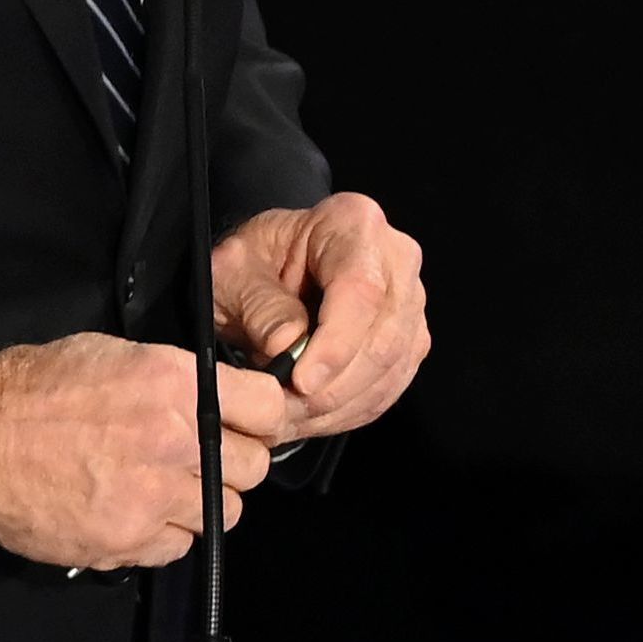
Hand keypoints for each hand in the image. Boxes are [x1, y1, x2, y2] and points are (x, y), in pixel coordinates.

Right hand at [0, 333, 282, 570]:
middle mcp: (176, 439)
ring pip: (224, 513)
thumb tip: (215, 395)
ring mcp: (154, 495)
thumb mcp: (111, 353)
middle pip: (254, 467)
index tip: (247, 423)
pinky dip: (163, 535)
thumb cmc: (31, 390)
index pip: (270, 407)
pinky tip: (134, 513)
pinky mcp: (128, 539)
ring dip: (201, 504)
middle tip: (198, 460)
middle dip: (232, 464)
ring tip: (162, 488)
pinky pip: (179, 547)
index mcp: (175, 384)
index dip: (260, 418)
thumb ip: (173, 378)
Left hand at [209, 190, 429, 440]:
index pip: (361, 290)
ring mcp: (409, 300)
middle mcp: (396, 258)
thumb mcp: (233, 274)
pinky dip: (352, 409)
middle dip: (335, 385)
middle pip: (384, 336)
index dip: (335, 344)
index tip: (299, 381)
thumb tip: (287, 346)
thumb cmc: (252, 264)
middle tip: (285, 411)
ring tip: (291, 417)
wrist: (268, 271)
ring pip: (392, 366)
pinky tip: (316, 415)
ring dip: (340, 403)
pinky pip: (392, 383)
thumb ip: (259, 306)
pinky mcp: (409, 337)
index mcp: (353, 224)